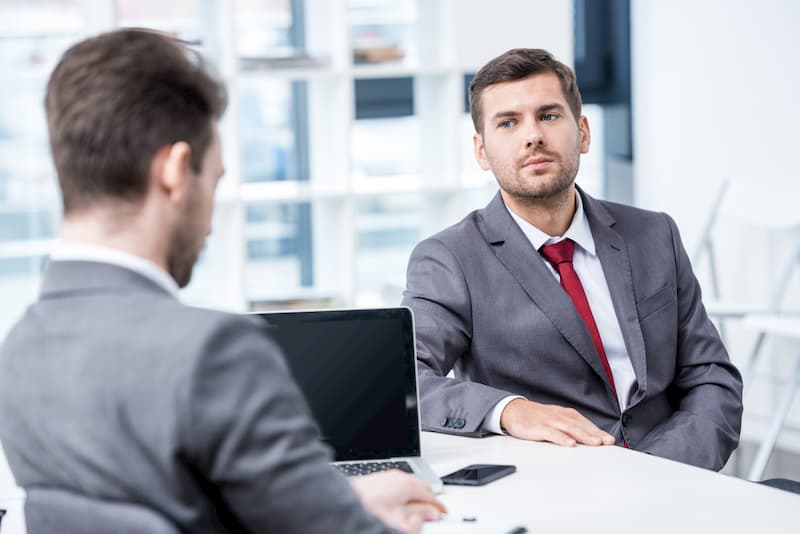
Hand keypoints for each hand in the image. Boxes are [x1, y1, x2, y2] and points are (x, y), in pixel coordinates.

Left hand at [350, 470, 446, 533]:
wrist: (339, 505)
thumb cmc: (367, 510)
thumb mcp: (399, 521)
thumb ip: (418, 519)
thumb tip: (430, 515)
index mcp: (407, 484)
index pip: (431, 495)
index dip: (438, 507)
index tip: (442, 514)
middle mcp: (397, 477)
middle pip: (421, 486)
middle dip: (429, 499)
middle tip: (433, 512)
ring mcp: (386, 476)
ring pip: (409, 484)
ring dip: (415, 495)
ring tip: (417, 509)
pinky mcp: (376, 479)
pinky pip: (397, 484)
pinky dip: (403, 493)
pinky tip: (398, 504)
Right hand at [500, 398, 614, 446]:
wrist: (513, 410)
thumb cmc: (536, 418)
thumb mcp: (556, 420)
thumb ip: (571, 428)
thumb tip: (589, 439)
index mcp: (565, 415)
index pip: (585, 423)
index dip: (598, 431)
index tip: (610, 440)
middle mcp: (560, 416)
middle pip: (580, 426)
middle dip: (595, 434)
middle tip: (607, 442)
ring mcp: (549, 421)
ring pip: (569, 428)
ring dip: (583, 435)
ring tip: (595, 443)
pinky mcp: (538, 427)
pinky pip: (552, 433)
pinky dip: (561, 438)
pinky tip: (570, 444)